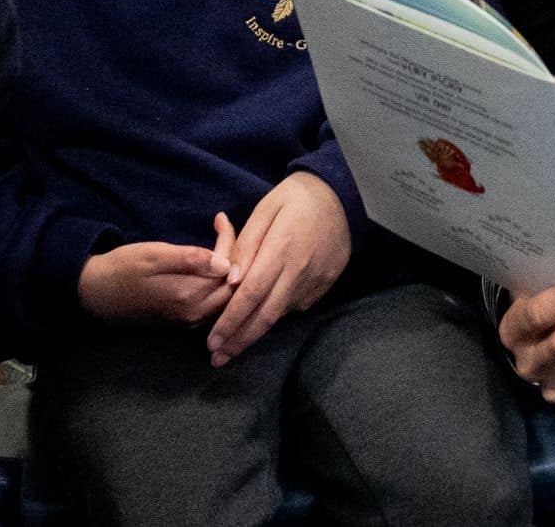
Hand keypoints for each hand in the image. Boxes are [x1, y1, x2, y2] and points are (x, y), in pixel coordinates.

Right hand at [76, 212, 237, 324]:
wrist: (95, 295)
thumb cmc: (122, 269)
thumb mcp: (154, 255)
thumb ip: (191, 260)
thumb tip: (227, 263)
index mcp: (189, 296)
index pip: (229, 269)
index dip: (230, 241)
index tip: (220, 218)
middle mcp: (195, 314)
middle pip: (234, 286)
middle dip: (236, 255)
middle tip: (223, 228)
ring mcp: (190, 321)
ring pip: (226, 297)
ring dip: (231, 270)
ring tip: (222, 241)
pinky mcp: (184, 322)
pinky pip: (214, 304)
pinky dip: (220, 284)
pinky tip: (214, 264)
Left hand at [207, 172, 351, 365]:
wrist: (342, 194)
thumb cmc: (295, 198)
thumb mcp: (264, 211)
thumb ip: (244, 246)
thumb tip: (231, 281)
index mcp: (280, 250)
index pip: (250, 295)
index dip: (231, 321)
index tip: (213, 342)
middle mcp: (300, 271)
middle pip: (266, 315)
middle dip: (240, 340)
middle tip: (218, 359)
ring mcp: (317, 280)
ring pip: (282, 313)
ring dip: (257, 330)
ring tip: (235, 343)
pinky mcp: (327, 283)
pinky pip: (297, 304)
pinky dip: (279, 311)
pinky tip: (266, 311)